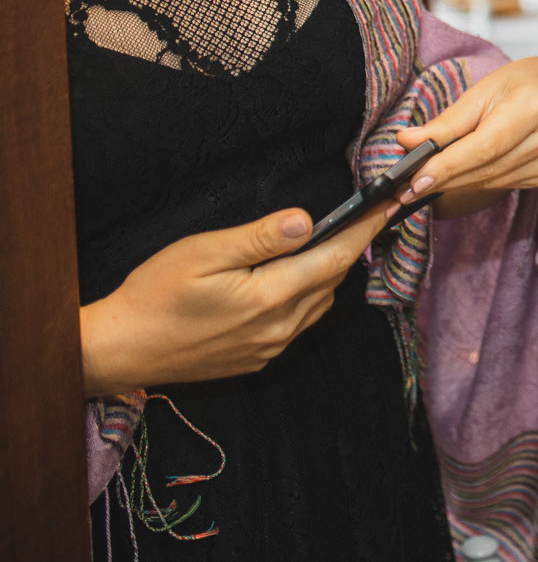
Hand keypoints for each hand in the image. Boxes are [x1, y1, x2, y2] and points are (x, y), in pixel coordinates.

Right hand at [79, 201, 396, 395]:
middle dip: (354, 247)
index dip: (367, 229)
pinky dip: (308, 297)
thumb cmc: (155, 295)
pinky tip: (296, 279)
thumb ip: (260, 238)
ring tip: (336, 242)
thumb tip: (308, 220)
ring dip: (330, 273)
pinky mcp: (257, 359)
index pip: (337, 258)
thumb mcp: (203, 253)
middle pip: (333, 281)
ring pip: (319, 304)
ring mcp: (270, 347)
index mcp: (271, 297)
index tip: (392, 204)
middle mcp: (280, 328)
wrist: (119, 351)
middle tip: (370, 215)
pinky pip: (299, 324)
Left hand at [394, 56, 537, 217]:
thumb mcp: (483, 90)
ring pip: (491, 181)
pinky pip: (502, 183)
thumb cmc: (521, 83)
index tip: (415, 180)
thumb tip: (409, 142)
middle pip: (486, 168)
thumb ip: (447, 121)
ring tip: (425, 182)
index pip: (484, 146)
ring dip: (455, 184)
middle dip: (443, 179)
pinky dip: (476, 181)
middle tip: (406, 190)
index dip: (447, 166)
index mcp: (535, 105)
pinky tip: (461, 175)